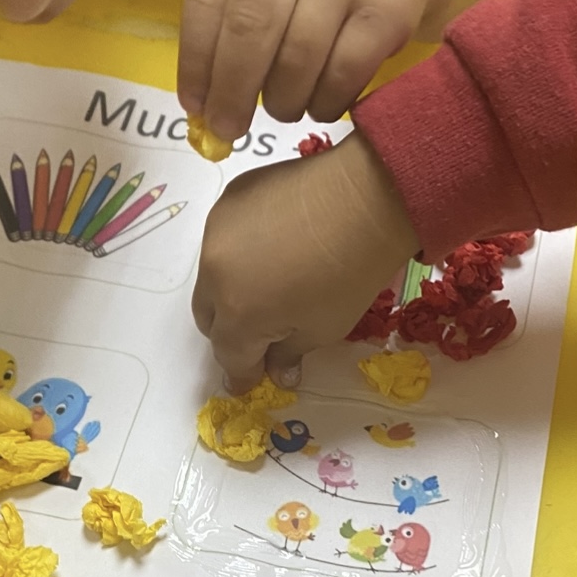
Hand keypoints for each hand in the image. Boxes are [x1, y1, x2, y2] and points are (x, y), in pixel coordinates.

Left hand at [178, 0, 430, 143]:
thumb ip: (229, 22)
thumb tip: (204, 107)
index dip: (195, 60)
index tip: (195, 106)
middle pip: (250, 25)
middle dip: (232, 89)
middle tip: (229, 128)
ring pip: (298, 54)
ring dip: (282, 100)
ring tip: (281, 111)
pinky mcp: (388, 5)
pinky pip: (344, 70)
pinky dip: (325, 101)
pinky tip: (320, 106)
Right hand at [192, 131, 417, 392]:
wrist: (366, 196)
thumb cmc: (350, 273)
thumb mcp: (324, 328)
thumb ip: (289, 354)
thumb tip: (278, 373)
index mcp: (237, 314)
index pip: (230, 356)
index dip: (243, 373)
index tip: (251, 380)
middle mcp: (214, 273)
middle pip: (209, 317)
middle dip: (231, 331)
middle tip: (261, 331)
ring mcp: (217, 231)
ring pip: (212, 275)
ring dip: (232, 288)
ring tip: (269, 280)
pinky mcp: (230, 199)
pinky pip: (224, 237)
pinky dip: (240, 249)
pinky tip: (273, 243)